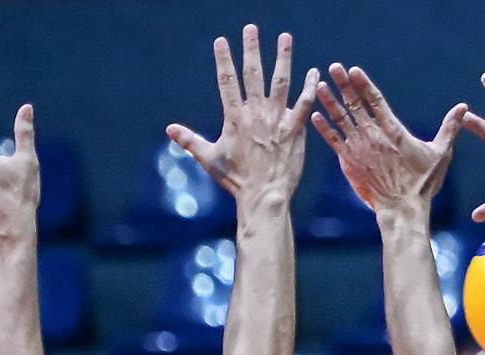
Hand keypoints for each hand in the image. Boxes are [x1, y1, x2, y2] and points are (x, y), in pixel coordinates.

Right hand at [168, 26, 317, 204]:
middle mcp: (255, 114)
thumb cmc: (236, 180)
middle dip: (251, 49)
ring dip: (283, 58)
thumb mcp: (210, 158)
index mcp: (234, 117)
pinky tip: (314, 72)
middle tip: (251, 28)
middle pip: (253, 74)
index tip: (222, 41)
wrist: (264, 195)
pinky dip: (310, 87)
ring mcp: (276, 120)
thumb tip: (169, 130)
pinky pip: (304, 104)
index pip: (227, 81)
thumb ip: (190, 140)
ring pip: (280, 82)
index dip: (224, 60)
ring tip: (285, 37)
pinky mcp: (294, 129)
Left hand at [311, 64, 464, 216]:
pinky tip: (315, 115)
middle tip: (334, 67)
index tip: (353, 70)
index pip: (376, 101)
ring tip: (320, 85)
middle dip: (344, 85)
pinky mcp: (349, 163)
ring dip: (330, 101)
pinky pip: (334, 141)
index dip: (364, 84)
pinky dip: (324, 128)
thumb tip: (463, 108)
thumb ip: (449, 128)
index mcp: (394, 130)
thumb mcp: (440, 154)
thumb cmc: (422, 183)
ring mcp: (359, 149)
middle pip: (356, 104)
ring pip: (341, 119)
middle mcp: (374, 136)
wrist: (402, 209)